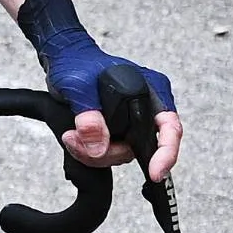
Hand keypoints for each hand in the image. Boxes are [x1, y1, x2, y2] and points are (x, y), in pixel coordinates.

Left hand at [15, 0, 182, 179]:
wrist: (62, 60)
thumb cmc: (76, 63)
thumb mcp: (78, 87)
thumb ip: (89, 115)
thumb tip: (98, 147)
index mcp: (151, 91)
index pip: (170, 127)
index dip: (166, 153)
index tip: (155, 172)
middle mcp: (147, 108)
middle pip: (142, 147)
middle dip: (110, 153)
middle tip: (78, 143)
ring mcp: (132, 122)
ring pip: (123, 153)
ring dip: (95, 153)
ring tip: (71, 137)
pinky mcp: (116, 131)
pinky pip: (109, 151)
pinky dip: (90, 152)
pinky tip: (74, 140)